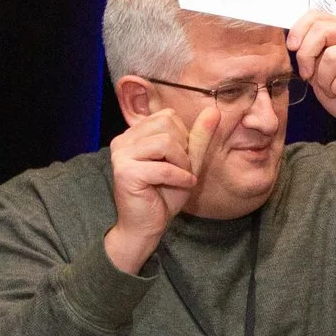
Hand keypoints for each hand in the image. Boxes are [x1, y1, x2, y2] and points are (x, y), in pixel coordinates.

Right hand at [105, 106, 218, 272]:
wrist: (147, 226)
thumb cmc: (165, 195)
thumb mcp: (188, 162)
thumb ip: (198, 136)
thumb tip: (214, 110)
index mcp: (134, 133)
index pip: (168, 115)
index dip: (183, 137)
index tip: (180, 160)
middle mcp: (122, 140)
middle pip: (167, 124)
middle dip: (183, 149)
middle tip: (181, 171)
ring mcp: (120, 155)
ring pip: (165, 142)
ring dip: (182, 163)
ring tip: (181, 177)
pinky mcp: (125, 172)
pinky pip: (163, 167)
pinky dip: (179, 177)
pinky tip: (182, 184)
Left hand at [288, 11, 335, 159]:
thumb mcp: (319, 71)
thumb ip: (312, 53)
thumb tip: (293, 42)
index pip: (319, 16)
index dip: (300, 29)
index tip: (292, 48)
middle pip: (324, 30)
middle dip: (307, 55)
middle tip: (307, 75)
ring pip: (334, 55)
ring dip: (325, 79)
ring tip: (332, 89)